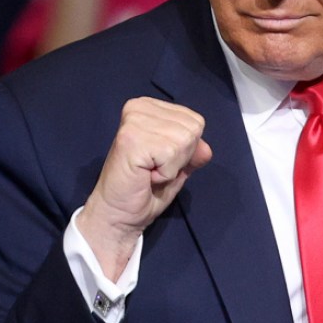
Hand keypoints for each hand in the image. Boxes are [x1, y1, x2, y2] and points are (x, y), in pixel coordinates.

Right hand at [78, 97, 212, 278]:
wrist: (117, 215)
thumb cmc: (144, 192)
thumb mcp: (176, 168)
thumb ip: (192, 153)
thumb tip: (206, 149)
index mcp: (149, 108)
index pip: (195, 121)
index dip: (186, 150)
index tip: (160, 161)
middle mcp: (139, 107)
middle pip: (192, 129)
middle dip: (180, 157)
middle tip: (153, 169)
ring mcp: (134, 121)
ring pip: (184, 140)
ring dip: (171, 166)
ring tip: (148, 172)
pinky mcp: (131, 138)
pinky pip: (171, 153)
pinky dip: (165, 173)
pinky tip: (145, 175)